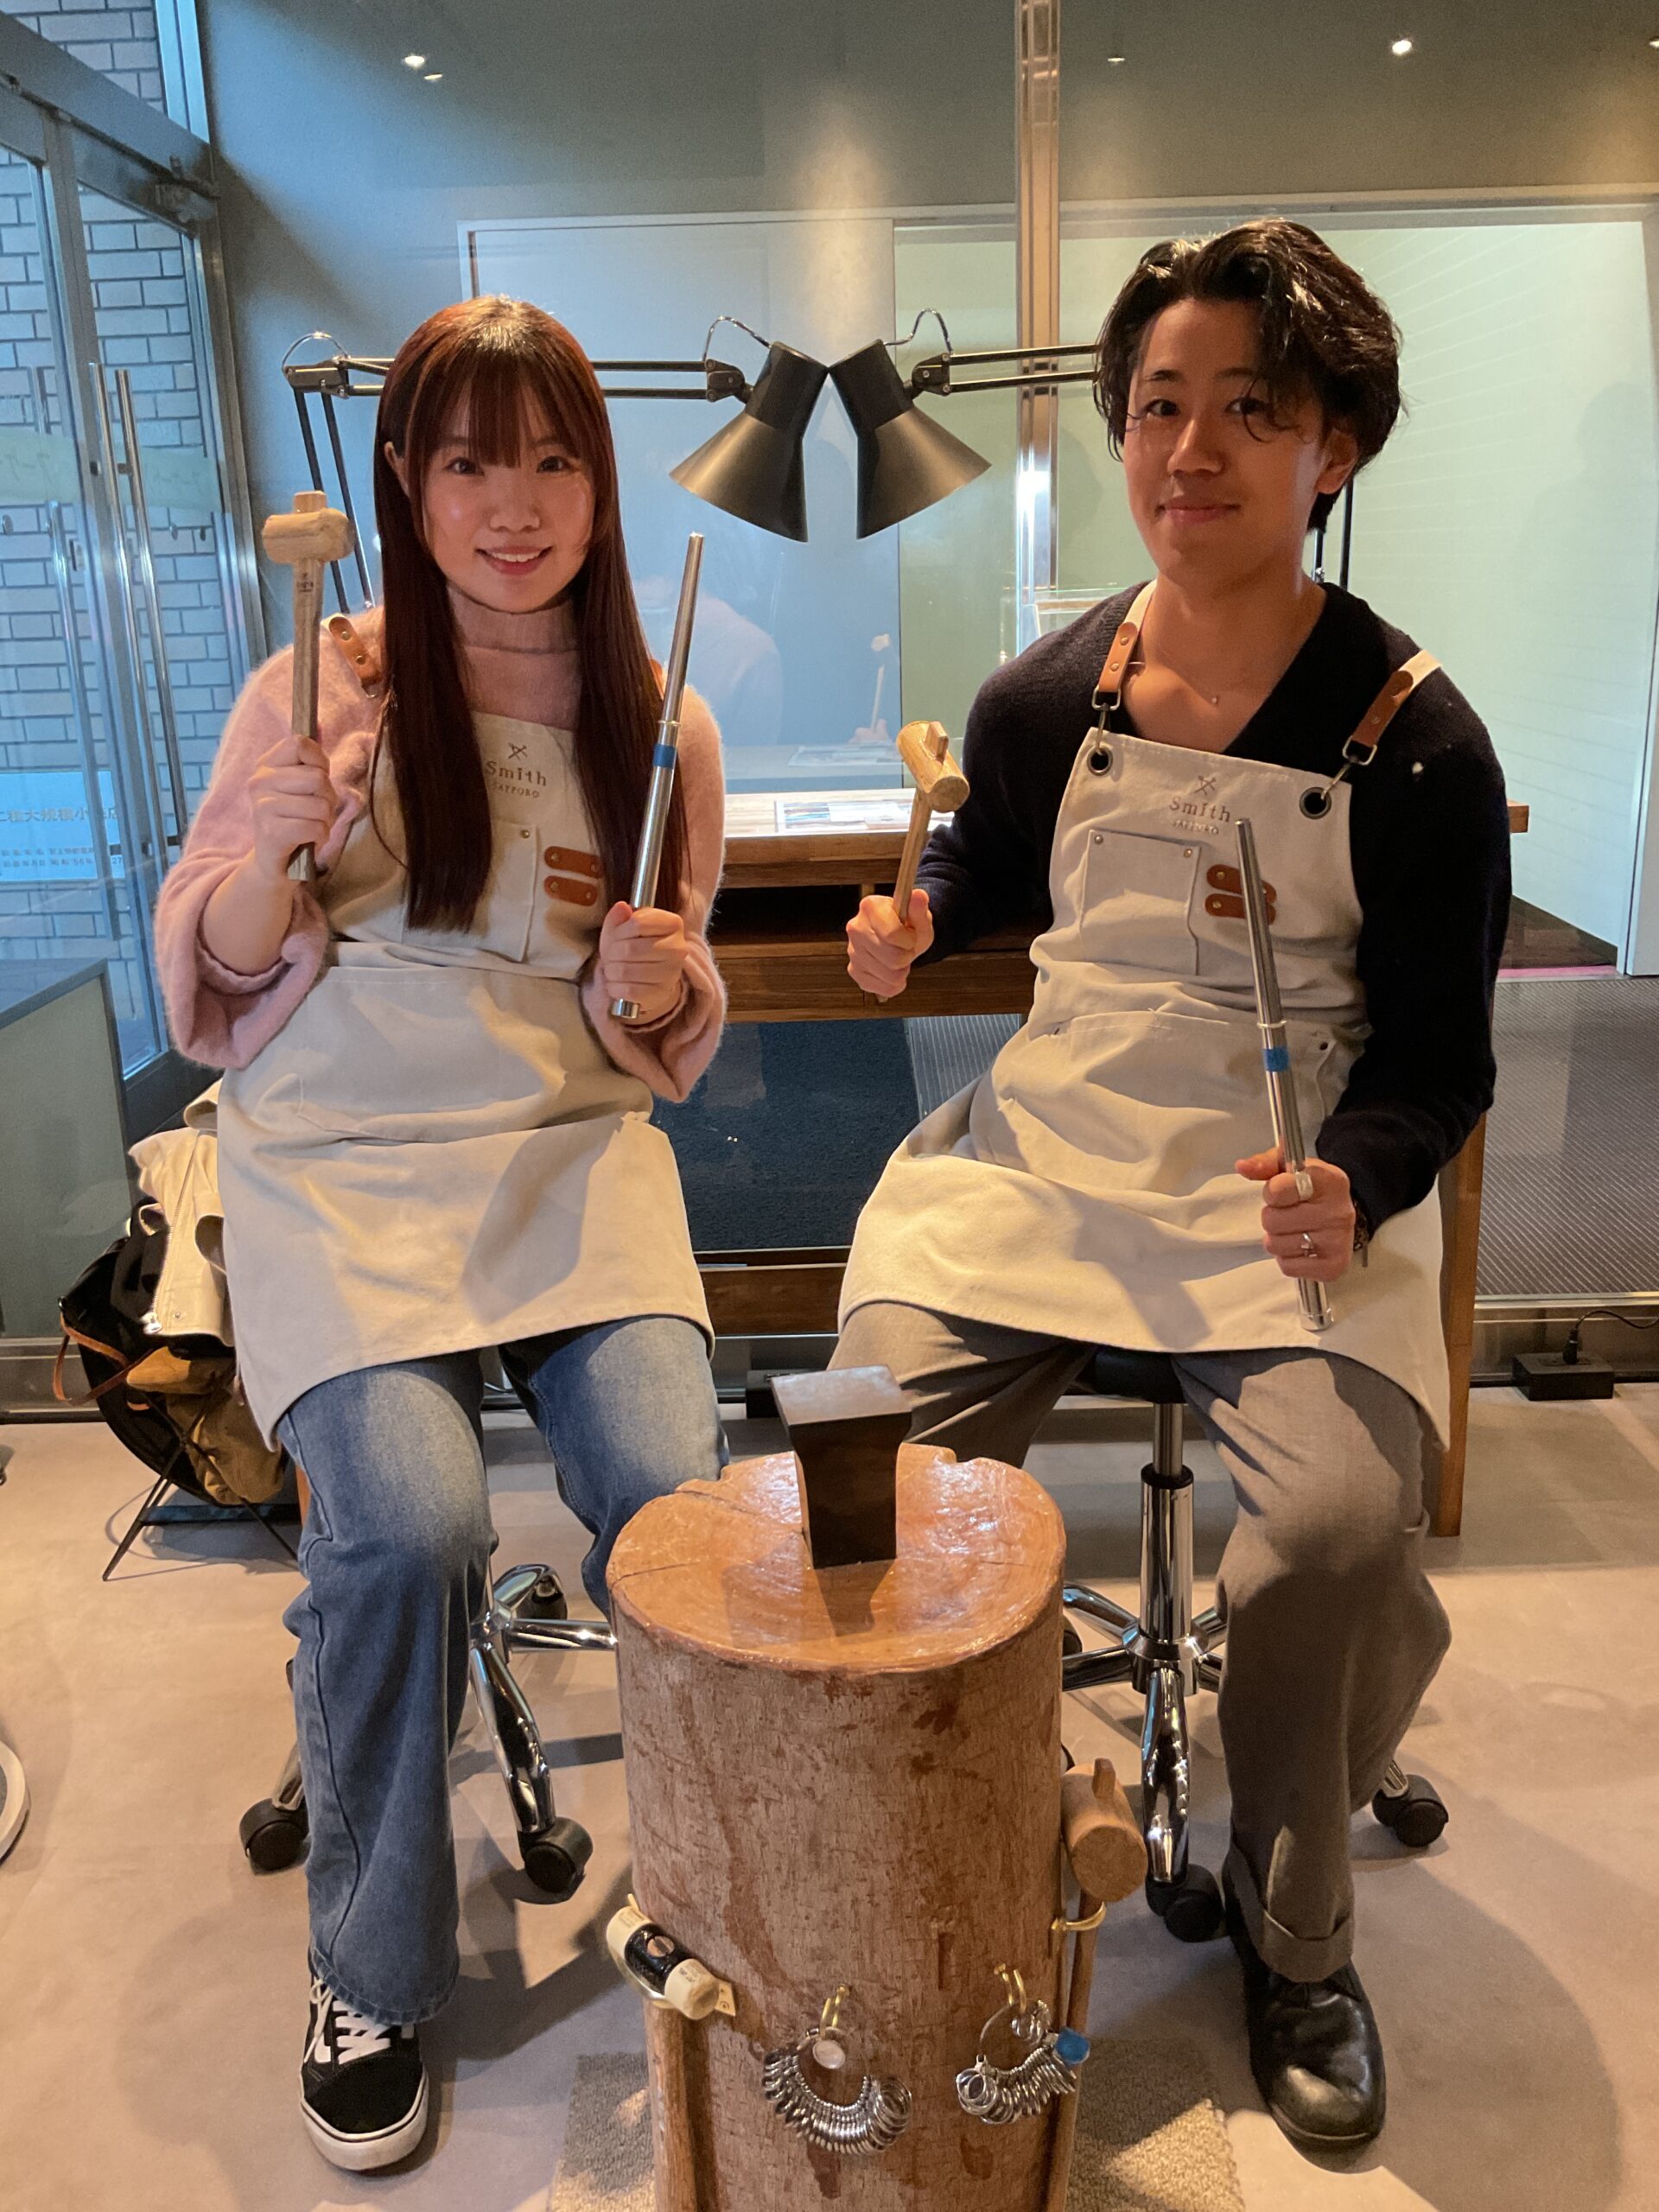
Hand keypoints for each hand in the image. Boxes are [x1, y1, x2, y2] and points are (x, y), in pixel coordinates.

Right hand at [247, 730, 337, 882]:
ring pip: (320, 805)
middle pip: (317, 777)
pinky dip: (320, 836)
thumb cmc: (294, 818)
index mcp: (266, 764)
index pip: (300, 743)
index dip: (319, 761)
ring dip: (325, 820)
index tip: (316, 778)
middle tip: (315, 810)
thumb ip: (309, 757)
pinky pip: (315, 827)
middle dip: (327, 797)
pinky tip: (308, 839)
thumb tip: (320, 724)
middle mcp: (259, 782)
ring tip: (311, 825)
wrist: (275, 861)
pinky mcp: (271, 833)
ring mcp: (262, 807)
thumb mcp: (301, 785)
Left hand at [599, 901, 689, 1022]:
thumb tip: (622, 907)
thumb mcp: (621, 928)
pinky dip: (615, 987)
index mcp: (672, 923)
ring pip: (627, 971)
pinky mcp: (662, 993)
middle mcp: (678, 947)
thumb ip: (618, 916)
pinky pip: (629, 991)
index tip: (617, 937)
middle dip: (611, 954)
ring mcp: (672, 972)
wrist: (644, 977)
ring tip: (612, 970)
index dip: (619, 931)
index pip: (637, 923)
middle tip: (610, 957)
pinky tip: (615, 984)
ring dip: (611, 972)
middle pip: (630, 948)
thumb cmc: (632, 947)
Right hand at [845, 889, 933, 999]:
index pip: (892, 935)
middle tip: (905, 948)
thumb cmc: (908, 926)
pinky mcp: (854, 971)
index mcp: (870, 908)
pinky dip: (894, 983)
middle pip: (893, 958)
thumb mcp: (919, 917)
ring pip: (889, 975)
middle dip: (907, 956)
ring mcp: (853, 951)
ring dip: (902, 970)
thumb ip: (919, 908)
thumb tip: (919, 895)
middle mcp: (856, 928)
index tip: (910, 936)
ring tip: (899, 957)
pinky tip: (892, 969)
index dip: (909, 940)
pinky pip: (883, 988)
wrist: (900, 937)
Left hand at [1236, 1149, 1355, 1283]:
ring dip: (1278, 1239)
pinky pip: (1287, 1267)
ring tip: (1294, 1230)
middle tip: (1288, 1213)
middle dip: (1272, 1217)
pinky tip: (1301, 1247)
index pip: (1278, 1189)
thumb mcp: (1291, 1168)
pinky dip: (1288, 1259)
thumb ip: (1265, 1164)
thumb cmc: (1312, 1190)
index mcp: (1328, 1180)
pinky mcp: (1333, 1267)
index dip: (1272, 1191)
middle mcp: (1337, 1212)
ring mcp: (1337, 1242)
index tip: (1281, 1190)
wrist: (1341, 1213)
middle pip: (1272, 1221)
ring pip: (1276, 1245)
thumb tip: (1243, 1166)